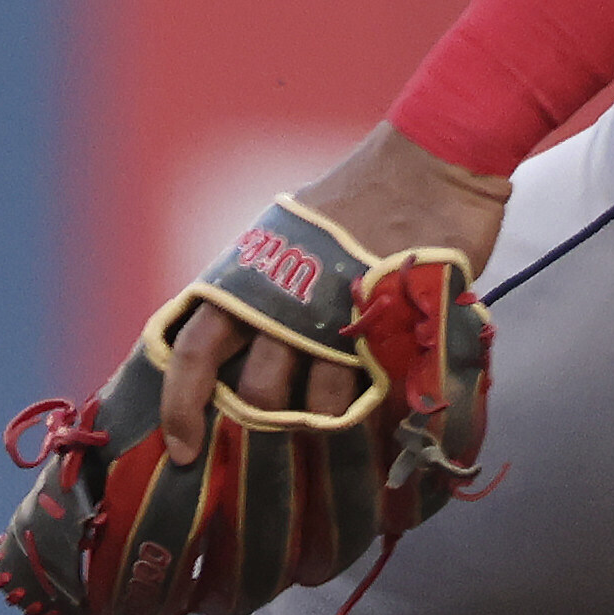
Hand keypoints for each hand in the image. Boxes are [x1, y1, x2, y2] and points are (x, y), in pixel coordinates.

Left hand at [161, 121, 509, 447]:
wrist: (431, 163)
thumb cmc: (356, 200)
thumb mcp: (289, 236)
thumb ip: (263, 288)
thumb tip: (238, 344)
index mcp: (249, 278)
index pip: (195, 351)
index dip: (182, 406)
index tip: (182, 451)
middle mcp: (285, 303)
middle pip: (257, 394)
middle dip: (267, 428)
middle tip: (279, 445)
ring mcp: (339, 318)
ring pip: (317, 404)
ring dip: (327, 425)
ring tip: (339, 427)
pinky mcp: (390, 328)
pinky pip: (374, 393)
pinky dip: (375, 411)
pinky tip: (379, 414)